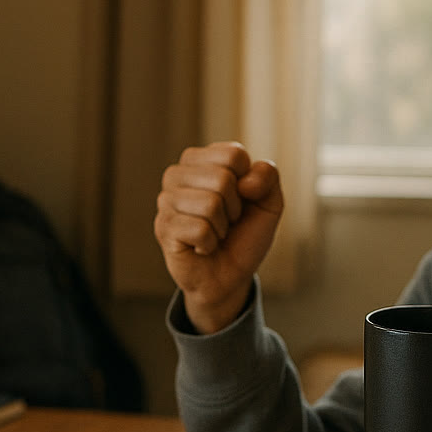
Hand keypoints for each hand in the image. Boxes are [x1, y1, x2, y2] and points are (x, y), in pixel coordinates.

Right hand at [153, 142, 282, 333]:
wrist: (229, 277)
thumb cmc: (243, 236)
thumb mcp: (269, 203)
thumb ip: (268, 177)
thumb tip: (245, 182)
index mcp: (201, 159)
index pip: (234, 154)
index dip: (249, 184)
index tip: (241, 201)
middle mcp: (177, 174)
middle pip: (223, 178)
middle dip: (235, 208)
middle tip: (226, 222)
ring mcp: (166, 200)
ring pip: (210, 203)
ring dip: (222, 228)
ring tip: (214, 234)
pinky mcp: (163, 227)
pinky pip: (200, 229)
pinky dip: (210, 243)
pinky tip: (201, 247)